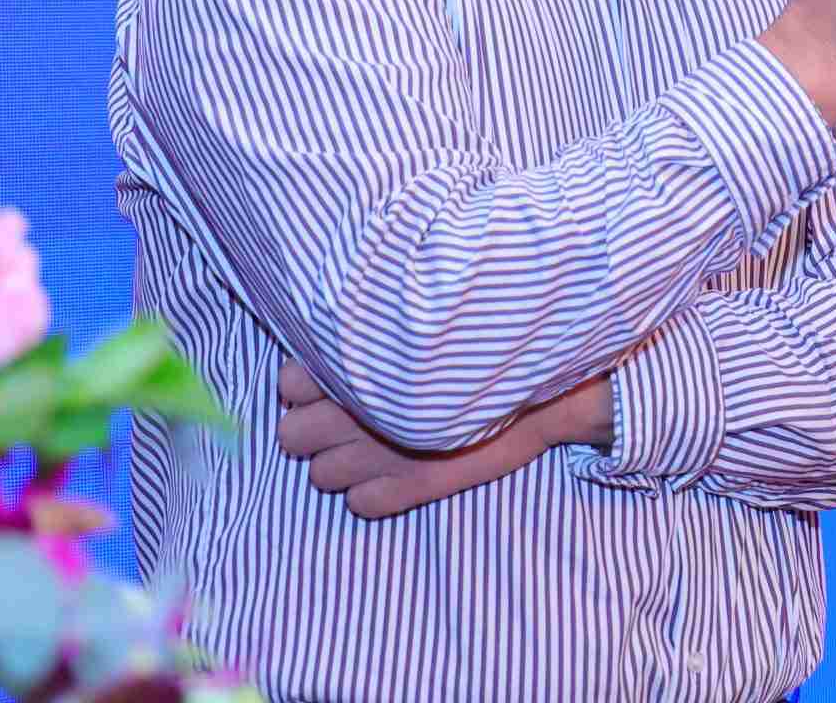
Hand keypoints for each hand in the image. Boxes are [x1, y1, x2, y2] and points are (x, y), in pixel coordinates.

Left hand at [276, 361, 609, 519]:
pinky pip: (361, 504)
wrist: (547, 385)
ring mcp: (377, 457)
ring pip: (321, 477)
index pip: (287, 383)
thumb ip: (371, 340)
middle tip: (352, 417)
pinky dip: (376, 492)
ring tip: (379, 444)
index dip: (308, 385)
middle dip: (316, 428)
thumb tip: (333, 346)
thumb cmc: (484, 346)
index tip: (336, 381)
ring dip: (343, 463)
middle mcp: (353, 414)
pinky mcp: (407, 489)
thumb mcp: (423, 330)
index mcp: (354, 367)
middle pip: (292, 436)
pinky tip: (402, 470)